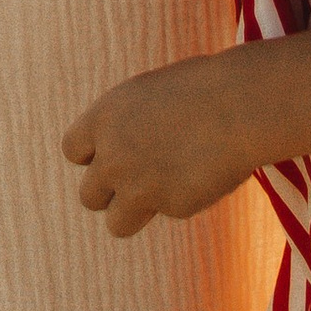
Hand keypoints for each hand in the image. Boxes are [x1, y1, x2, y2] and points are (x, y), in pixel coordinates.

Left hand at [62, 57, 256, 238]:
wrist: (239, 104)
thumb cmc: (201, 87)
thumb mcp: (151, 95)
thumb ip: (127, 126)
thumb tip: (117, 153)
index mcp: (105, 116)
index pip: (72, 150)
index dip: (93, 155)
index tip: (113, 152)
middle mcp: (113, 154)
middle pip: (88, 196)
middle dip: (110, 192)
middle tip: (138, 179)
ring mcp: (139, 186)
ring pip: (116, 223)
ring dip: (135, 212)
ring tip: (163, 188)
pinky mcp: (169, 207)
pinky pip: (166, 212)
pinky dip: (181, 200)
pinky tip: (202, 174)